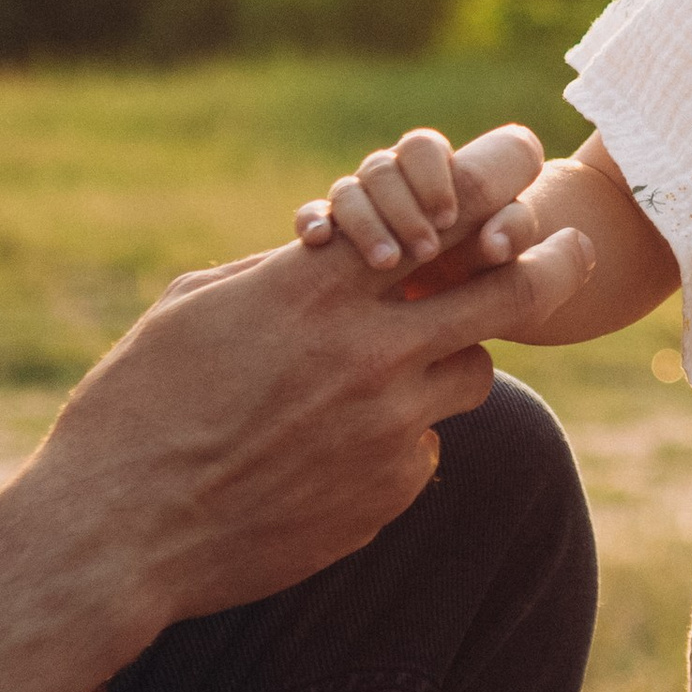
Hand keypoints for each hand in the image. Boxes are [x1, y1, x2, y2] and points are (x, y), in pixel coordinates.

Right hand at [22, 214, 596, 635]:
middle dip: (551, 264)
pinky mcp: (389, 494)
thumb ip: (282, 273)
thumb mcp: (196, 307)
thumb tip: (333, 251)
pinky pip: (424, 450)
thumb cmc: (137, 406)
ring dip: (447, 363)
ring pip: (471, 376)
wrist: (119, 534)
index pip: (445, 213)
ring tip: (390, 373)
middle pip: (508, 294)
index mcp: (318, 289)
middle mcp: (371, 353)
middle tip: (572, 250)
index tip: (527, 157)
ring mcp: (389, 430)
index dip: (500, 176)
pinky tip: (330, 455)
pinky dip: (397, 440)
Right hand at [295, 123, 545, 290]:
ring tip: (388, 261)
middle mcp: (393, 185)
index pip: (422, 148)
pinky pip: (313, 219)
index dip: (432, 175)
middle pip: (381, 169)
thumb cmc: (494, 273)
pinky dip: (313, 221)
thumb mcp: (512, 259)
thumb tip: (496, 242)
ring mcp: (361, 210)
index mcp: (434, 173)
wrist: (457, 314)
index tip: (448, 217)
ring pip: (347, 193)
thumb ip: (512, 236)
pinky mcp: (332, 244)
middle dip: (402, 207)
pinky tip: (318, 239)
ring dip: (366, 223)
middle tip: (427, 251)